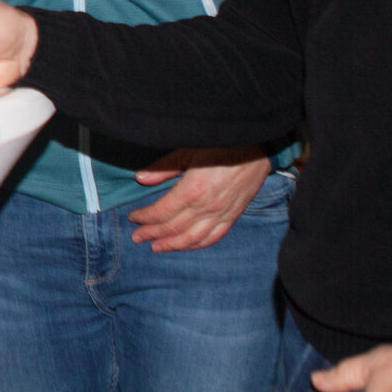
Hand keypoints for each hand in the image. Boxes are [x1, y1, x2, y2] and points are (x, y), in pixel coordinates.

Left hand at [128, 150, 269, 250]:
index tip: (133, 218)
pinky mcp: (234, 215)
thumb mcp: (188, 150)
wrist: (258, 146)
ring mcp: (222, 213)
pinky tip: (186, 246)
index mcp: (192, 190)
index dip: (145, 217)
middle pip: (173, 228)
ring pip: (193, 238)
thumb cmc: (221, 144)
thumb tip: (141, 178)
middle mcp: (207, 207)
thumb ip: (164, 167)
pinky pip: (214, 236)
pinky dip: (197, 244)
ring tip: (156, 247)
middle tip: (137, 237)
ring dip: (172, 245)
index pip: (162, 212)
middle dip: (152, 234)